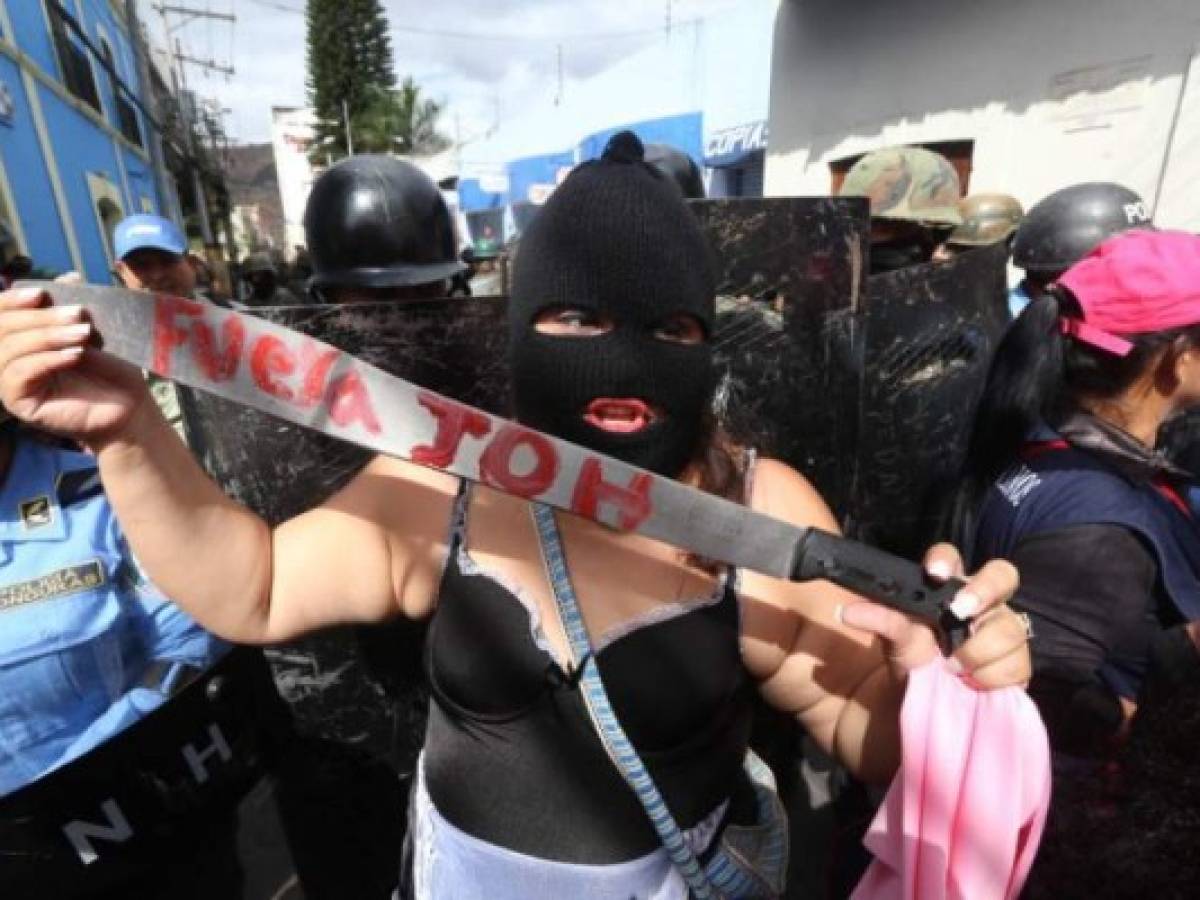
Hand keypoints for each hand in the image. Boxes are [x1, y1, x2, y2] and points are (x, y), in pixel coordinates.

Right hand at [0, 286, 150, 443]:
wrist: (128, 404)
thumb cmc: (109, 367)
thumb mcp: (91, 330)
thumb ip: (75, 305)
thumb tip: (68, 277)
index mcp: (19, 338)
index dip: (13, 300)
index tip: (43, 293)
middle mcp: (8, 359)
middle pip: (3, 329)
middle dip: (41, 317)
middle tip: (77, 314)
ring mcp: (10, 382)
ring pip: (10, 350)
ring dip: (48, 336)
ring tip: (83, 333)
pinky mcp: (19, 403)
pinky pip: (21, 374)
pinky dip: (48, 359)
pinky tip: (74, 355)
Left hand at [838, 544, 1029, 689]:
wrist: (922, 708)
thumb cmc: (910, 663)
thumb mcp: (892, 640)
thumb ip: (880, 620)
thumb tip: (847, 612)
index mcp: (947, 589)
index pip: (951, 558)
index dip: (947, 559)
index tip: (934, 572)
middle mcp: (981, 605)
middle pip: (1003, 575)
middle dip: (984, 591)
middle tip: (960, 613)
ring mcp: (1003, 633)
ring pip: (1009, 627)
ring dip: (977, 651)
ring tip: (953, 670)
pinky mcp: (1016, 666)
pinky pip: (1017, 665)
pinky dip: (991, 677)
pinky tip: (974, 685)